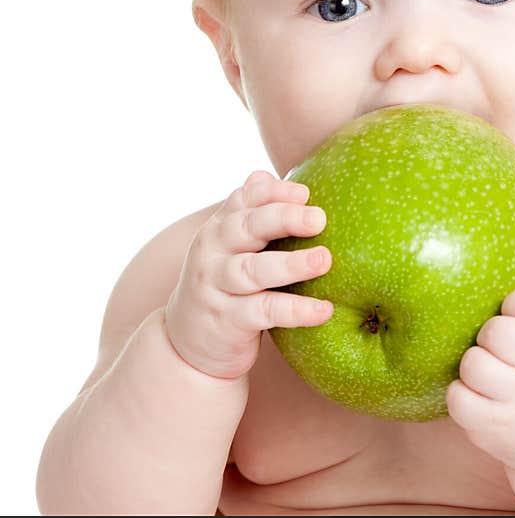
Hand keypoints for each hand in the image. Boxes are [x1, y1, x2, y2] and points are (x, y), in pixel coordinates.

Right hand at [164, 170, 332, 379]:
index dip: (274, 192)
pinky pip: (263, 312)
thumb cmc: (226, 283)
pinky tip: (324, 309)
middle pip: (247, 227)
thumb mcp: (234, 246)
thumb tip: (272, 175)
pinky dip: (295, 310)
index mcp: (220, 226)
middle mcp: (212, 251)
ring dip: (291, 264)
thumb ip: (254, 214)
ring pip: (253, 271)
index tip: (306, 193)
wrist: (187, 342)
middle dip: (284, 218)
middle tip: (320, 219)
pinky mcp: (226, 321)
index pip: (244, 198)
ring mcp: (216, 286)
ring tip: (324, 260)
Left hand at [445, 285, 514, 472]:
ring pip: (474, 363)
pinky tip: (479, 396)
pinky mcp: (498, 430)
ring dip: (475, 364)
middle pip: (498, 331)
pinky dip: (461, 394)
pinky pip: (457, 397)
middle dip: (491, 335)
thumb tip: (489, 249)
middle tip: (500, 347)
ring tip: (490, 372)